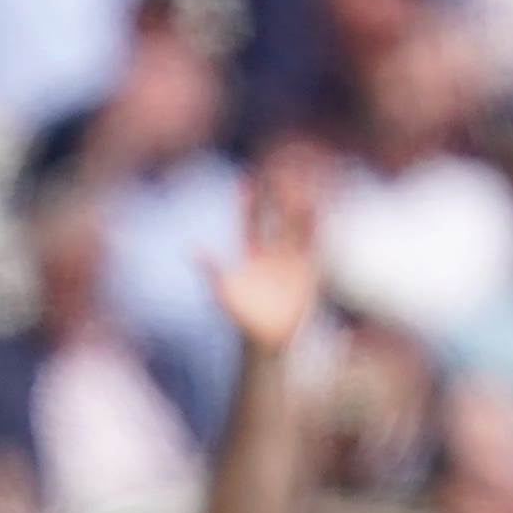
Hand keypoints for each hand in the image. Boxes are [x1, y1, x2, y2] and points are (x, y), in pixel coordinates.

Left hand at [206, 169, 321, 353]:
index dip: (247, 202)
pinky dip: (318, 232)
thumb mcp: (223, 291)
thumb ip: (211, 268)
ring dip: (300, 210)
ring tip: (303, 189)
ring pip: (297, 229)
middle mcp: (272, 254)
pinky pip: (315, 249)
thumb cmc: (241, 318)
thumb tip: (190, 246)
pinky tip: (322, 214)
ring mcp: (292, 261)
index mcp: (250, 255)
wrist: (266, 340)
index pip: (250, 222)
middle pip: (276, 219)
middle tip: (280, 172)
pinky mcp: (309, 273)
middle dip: (279, 197)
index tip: (246, 179)